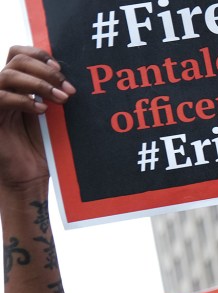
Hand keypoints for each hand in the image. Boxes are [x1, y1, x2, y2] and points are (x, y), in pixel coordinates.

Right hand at [0, 47, 73, 191]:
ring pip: (7, 75)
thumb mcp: (54, 117)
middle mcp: (4, 89)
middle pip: (16, 58)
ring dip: (39, 84)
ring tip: (61, 100)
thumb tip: (74, 80)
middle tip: (68, 90)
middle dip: (46, 70)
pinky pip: (0, 97)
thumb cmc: (44, 149)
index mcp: (18, 85)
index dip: (40, 54)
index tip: (62, 70)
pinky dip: (23, 100)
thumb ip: (56, 96)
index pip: (20, 53)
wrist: (29, 178)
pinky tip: (42, 111)